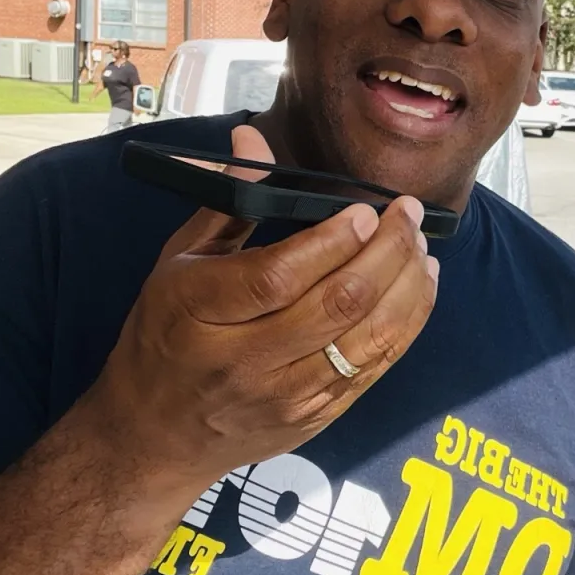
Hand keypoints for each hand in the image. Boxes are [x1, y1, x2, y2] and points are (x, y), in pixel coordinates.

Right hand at [84, 125, 439, 488]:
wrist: (154, 437)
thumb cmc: (165, 335)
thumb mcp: (177, 263)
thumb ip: (226, 203)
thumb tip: (252, 137)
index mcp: (199, 312)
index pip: (278, 276)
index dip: (331, 242)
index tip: (364, 210)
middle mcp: (243, 360)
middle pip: (336, 305)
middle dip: (386, 252)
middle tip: (406, 214)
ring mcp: (285, 397)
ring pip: (367, 339)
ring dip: (407, 286)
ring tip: (420, 246)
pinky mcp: (315, 418)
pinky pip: (376, 368)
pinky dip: (407, 323)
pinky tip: (420, 286)